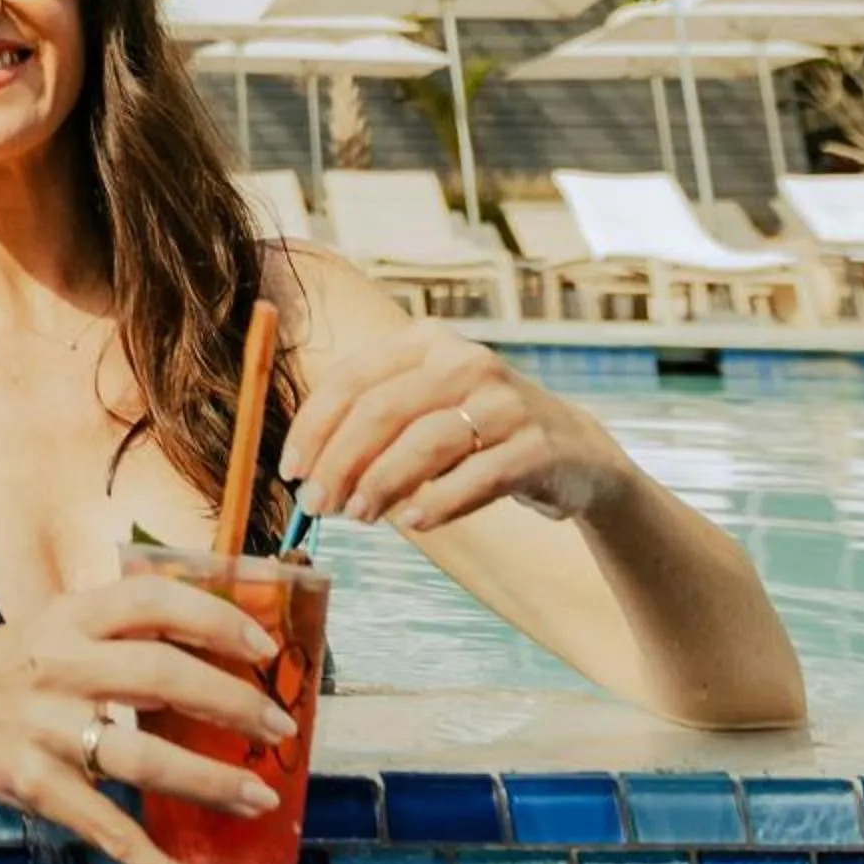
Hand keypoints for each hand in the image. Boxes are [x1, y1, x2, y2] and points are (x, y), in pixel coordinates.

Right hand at [0, 575, 299, 863]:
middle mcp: (59, 666)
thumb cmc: (16, 662)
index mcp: (71, 616)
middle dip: (233, 703)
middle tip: (280, 729)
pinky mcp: (33, 786)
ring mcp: (44, 729)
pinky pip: (108, 831)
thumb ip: (126, 628)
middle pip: (160, 676)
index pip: (152, 601)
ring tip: (259, 800)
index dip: (215, 618)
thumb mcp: (61, 622)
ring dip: (211, 782)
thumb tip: (226, 645)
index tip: (265, 646)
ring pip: (141, 758)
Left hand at [281, 324, 632, 532]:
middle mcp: (466, 361)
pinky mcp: (537, 445)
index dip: (313, 427)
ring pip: (426, 441)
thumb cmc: (474, 433)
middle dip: (339, 462)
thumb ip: (368, 428)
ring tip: (358, 515)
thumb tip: (305, 474)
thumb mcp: (421, 409)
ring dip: (382, 484)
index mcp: (425, 342)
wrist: (572, 452)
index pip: (352, 378)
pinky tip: (413, 521)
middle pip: (382, 410)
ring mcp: (506, 401)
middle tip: (317, 505)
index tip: (291, 471)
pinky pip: (478, 476)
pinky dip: (439, 502)